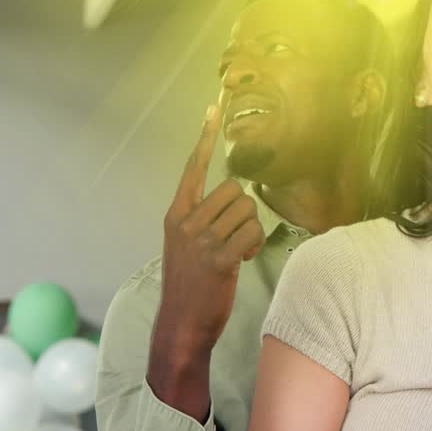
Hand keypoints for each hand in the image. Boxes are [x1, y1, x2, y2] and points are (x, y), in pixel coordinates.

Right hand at [159, 102, 265, 343]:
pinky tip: (244, 260)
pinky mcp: (218, 258)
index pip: (193, 168)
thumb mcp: (184, 244)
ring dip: (252, 231)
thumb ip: (200, 219)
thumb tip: (230, 199)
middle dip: (244, 211)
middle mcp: (186, 222)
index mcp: (176, 214)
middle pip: (234, 189)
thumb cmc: (189, 283)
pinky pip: (252, 233)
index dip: (205, 138)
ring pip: (247, 210)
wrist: (182, 323)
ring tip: (239, 250)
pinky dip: (255, 245)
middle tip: (237, 236)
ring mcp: (201, 240)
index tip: (214, 108)